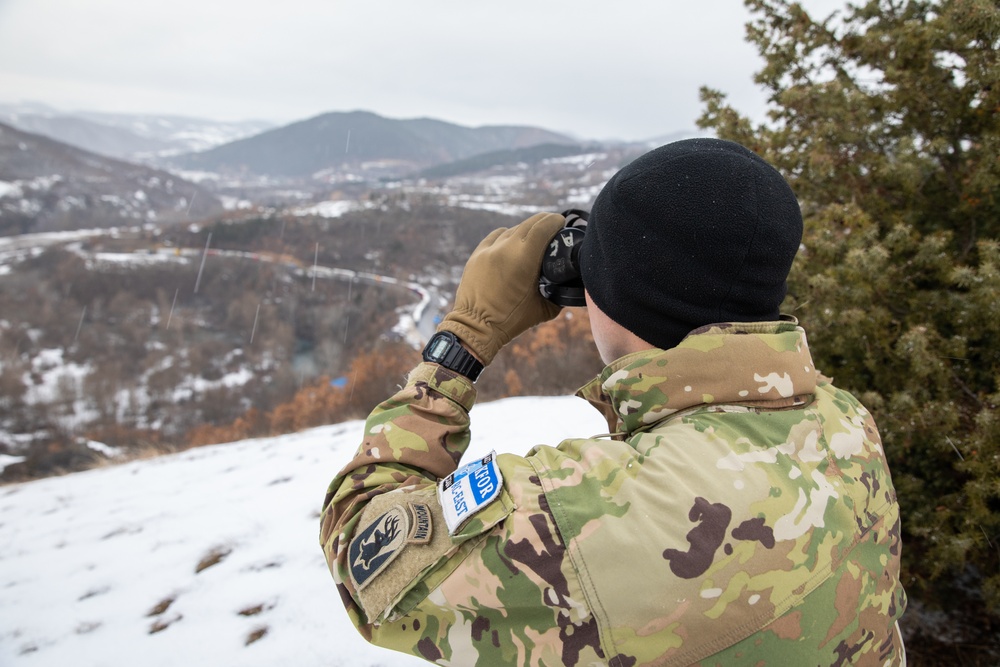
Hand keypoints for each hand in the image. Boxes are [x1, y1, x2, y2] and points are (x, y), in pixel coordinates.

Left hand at [437, 212, 566, 364]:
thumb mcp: (544, 308)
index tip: (561, 222)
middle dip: (543, 222)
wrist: (476, 327)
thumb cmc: (511, 320)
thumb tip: (570, 283)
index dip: (555, 222)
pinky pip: (496, 236)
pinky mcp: (477, 254)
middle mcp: (505, 248)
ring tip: (533, 239)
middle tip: (553, 227)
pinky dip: (507, 236)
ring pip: (512, 229)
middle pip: (529, 224)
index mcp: (524, 259)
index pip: (543, 227)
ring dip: (525, 231)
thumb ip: (559, 292)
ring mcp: (488, 250)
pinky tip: (512, 244)